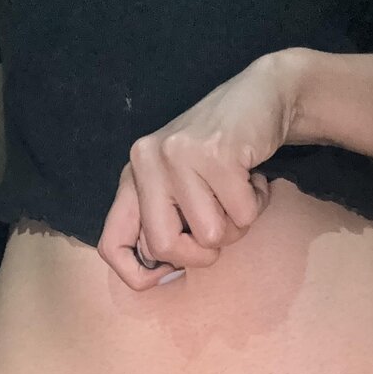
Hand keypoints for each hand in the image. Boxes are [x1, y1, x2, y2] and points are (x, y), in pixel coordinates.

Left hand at [97, 51, 297, 289]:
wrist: (261, 97)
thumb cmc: (221, 154)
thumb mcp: (180, 185)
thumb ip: (164, 221)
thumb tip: (162, 273)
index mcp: (133, 175)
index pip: (111, 245)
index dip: (136, 275)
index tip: (167, 276)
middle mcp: (146, 162)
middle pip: (164, 248)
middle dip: (200, 254)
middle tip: (219, 229)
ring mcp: (179, 156)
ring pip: (211, 235)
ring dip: (237, 225)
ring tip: (239, 193)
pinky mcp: (216, 153)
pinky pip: (242, 214)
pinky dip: (257, 205)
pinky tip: (254, 179)